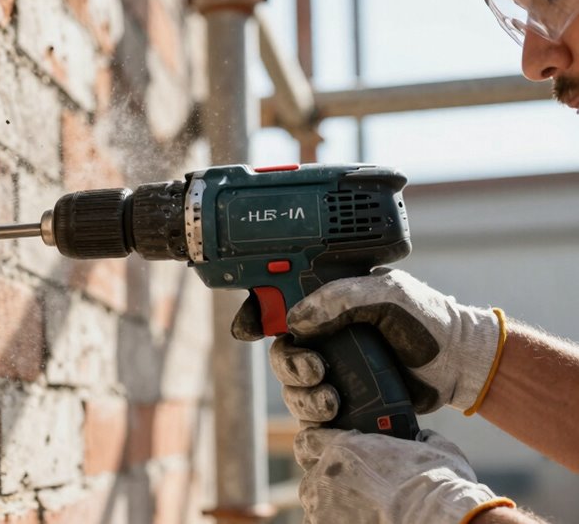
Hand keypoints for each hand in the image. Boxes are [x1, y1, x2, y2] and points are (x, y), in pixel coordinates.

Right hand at [232, 268, 501, 422]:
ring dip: (302, 395)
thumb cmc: (429, 320)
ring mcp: (334, 369)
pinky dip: (314, 416)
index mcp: (328, 303)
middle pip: (280, 351)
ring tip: (332, 400)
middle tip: (315, 370)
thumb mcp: (389, 295)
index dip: (257, 314)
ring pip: (292, 385)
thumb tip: (296, 320)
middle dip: (288, 364)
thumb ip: (343, 298)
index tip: (251, 328)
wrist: (461, 365)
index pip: (279, 304)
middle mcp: (324, 336)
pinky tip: (335, 415)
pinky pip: (312, 413)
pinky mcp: (345, 401)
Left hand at [295, 428, 511, 523]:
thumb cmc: (439, 486)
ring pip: (314, 505)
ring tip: (358, 513)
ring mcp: (322, 507)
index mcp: (344, 447)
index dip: (317, 446)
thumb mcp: (436, 449)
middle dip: (328, 482)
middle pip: (312, 476)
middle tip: (352, 491)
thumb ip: (422, 439)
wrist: (438, 522)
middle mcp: (325, 475)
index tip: (329, 453)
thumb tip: (424, 436)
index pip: (308, 440)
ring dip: (329, 508)